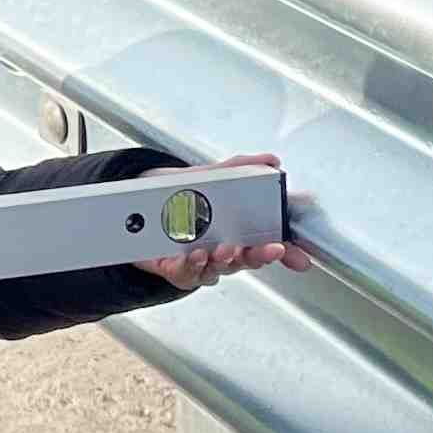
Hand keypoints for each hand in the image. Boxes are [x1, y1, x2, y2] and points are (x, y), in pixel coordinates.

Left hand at [136, 152, 300, 291]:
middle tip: (270, 248)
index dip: (281, 249)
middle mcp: (224, 252)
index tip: (287, 245)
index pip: (265, 244)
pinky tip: (195, 253)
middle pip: (247, 258)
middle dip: (260, 254)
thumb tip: (271, 161)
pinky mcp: (180, 270)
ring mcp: (203, 263)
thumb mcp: (214, 179)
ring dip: (224, 258)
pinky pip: (188, 271)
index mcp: (238, 234)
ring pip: (218, 267)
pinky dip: (193, 264)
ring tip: (225, 248)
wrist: (145, 210)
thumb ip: (242, 168)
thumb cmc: (187, 200)